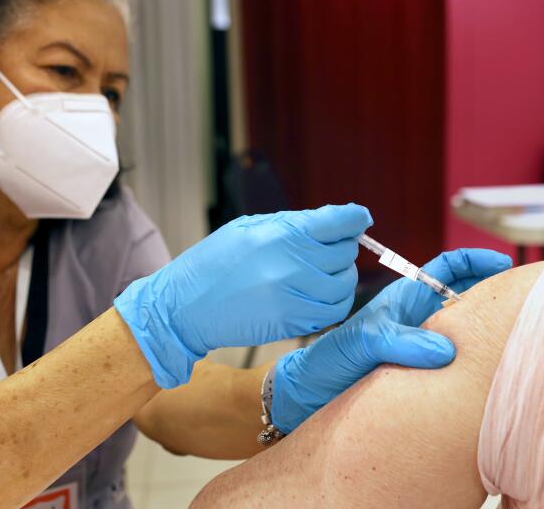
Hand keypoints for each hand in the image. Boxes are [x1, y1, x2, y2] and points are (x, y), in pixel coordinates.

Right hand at [115, 204, 372, 387]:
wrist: (183, 307)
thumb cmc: (214, 262)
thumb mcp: (248, 227)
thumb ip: (293, 224)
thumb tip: (333, 221)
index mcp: (281, 234)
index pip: (339, 222)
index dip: (355, 218)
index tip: (360, 218)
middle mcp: (292, 265)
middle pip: (345, 253)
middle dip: (344, 247)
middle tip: (334, 247)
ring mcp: (294, 297)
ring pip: (345, 286)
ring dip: (343, 277)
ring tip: (329, 273)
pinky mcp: (292, 324)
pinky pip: (333, 313)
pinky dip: (335, 302)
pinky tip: (322, 295)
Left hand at [270, 248, 511, 432]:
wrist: (307, 396)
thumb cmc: (328, 363)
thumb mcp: (361, 344)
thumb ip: (399, 341)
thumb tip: (445, 350)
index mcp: (403, 300)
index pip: (446, 268)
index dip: (475, 261)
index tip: (502, 262)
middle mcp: (416, 319)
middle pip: (465, 296)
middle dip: (494, 292)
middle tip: (524, 299)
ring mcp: (420, 344)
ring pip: (464, 328)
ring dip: (487, 327)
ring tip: (516, 331)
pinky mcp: (421, 371)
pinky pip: (457, 358)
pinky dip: (476, 357)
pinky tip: (490, 368)